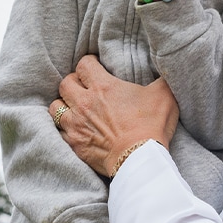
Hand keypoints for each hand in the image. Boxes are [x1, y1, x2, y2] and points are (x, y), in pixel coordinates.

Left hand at [51, 55, 178, 176]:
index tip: (95, 68)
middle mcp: (84, 102)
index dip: (89, 64)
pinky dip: (64, 130)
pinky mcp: (74, 144)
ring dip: (64, 106)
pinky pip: (58, 133)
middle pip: (65, 83)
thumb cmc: (151, 125)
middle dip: (73, 83)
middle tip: (84, 89)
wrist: (139, 159)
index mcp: (103, 86)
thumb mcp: (163, 95)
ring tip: (74, 109)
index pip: (84, 64)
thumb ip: (162, 78)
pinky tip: (74, 130)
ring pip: (55, 107)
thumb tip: (167, 68)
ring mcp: (76, 124)